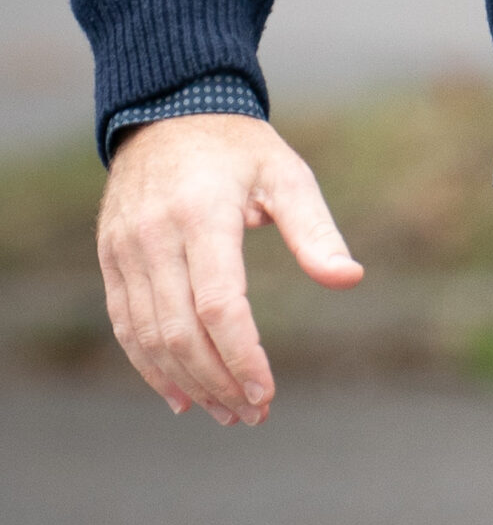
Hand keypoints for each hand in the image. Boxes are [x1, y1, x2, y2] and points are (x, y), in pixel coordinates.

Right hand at [97, 114, 361, 425]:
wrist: (168, 110)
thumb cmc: (239, 148)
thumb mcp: (286, 174)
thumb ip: (315, 229)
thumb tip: (350, 278)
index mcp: (203, 213)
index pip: (219, 304)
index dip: (242, 356)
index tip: (267, 392)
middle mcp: (155, 235)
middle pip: (180, 331)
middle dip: (218, 381)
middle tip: (252, 414)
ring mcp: (125, 249)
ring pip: (148, 337)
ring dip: (187, 382)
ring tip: (225, 412)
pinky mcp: (110, 258)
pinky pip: (126, 324)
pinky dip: (150, 366)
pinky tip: (182, 393)